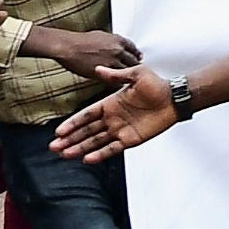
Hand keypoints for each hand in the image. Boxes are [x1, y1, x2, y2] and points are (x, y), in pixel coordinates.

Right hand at [28, 26, 140, 79]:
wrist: (68, 47)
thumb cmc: (80, 41)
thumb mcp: (100, 35)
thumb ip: (112, 41)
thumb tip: (116, 46)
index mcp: (118, 40)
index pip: (134, 49)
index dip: (135, 55)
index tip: (137, 58)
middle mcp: (118, 51)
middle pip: (134, 62)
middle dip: (133, 66)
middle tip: (133, 70)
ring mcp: (112, 63)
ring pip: (126, 72)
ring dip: (126, 75)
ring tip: (124, 78)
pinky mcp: (104, 74)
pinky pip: (116, 81)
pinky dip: (117, 82)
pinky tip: (114, 82)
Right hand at [51, 65, 178, 161]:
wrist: (173, 99)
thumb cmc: (156, 85)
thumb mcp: (136, 74)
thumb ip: (116, 75)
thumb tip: (98, 69)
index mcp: (110, 103)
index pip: (86, 115)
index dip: (73, 123)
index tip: (59, 130)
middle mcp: (112, 118)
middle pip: (86, 131)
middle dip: (70, 139)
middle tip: (54, 147)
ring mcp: (120, 130)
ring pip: (95, 141)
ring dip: (80, 148)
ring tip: (65, 155)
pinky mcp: (130, 140)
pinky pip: (112, 148)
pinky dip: (99, 154)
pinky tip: (87, 159)